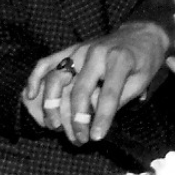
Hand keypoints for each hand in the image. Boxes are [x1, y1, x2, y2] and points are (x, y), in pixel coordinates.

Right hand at [24, 23, 169, 144]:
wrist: (142, 34)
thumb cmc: (144, 61)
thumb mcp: (142, 81)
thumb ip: (119, 98)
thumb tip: (95, 119)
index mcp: (119, 59)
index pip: (108, 93)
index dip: (102, 118)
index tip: (95, 138)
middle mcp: (96, 52)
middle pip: (79, 90)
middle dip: (77, 119)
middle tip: (79, 140)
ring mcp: (80, 49)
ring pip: (58, 78)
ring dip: (52, 105)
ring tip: (55, 127)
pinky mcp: (71, 49)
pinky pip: (48, 61)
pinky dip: (35, 77)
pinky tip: (30, 95)